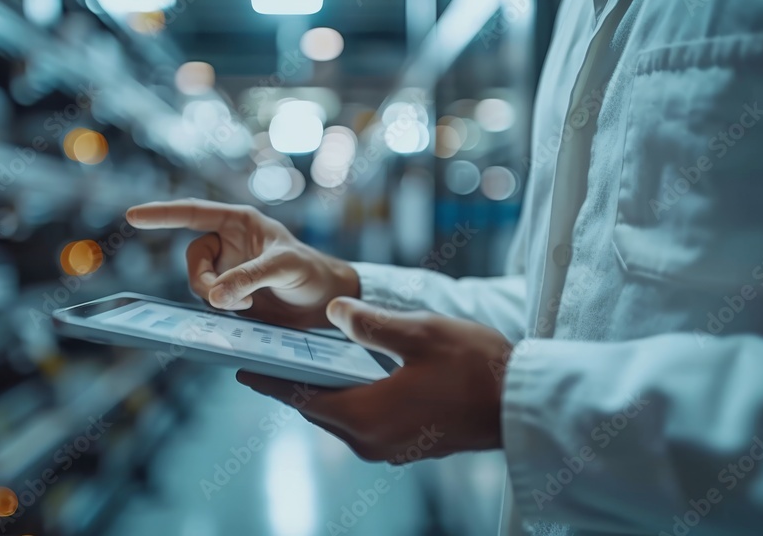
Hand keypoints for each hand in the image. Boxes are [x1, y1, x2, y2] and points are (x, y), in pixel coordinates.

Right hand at [126, 199, 358, 328]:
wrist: (326, 303)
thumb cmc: (312, 272)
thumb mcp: (285, 268)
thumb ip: (250, 277)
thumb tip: (216, 296)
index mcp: (239, 222)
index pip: (192, 213)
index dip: (162, 214)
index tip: (133, 216)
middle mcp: (229, 243)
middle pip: (192, 259)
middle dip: (203, 281)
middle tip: (228, 300)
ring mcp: (228, 270)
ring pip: (198, 283)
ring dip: (215, 297)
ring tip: (247, 306)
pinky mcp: (230, 294)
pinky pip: (209, 301)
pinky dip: (220, 309)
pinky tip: (246, 312)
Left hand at [237, 297, 512, 461]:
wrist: (520, 404)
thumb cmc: (474, 367)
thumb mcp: (418, 333)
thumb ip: (370, 324)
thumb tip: (332, 312)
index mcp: (365, 415)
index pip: (301, 397)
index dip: (269, 381)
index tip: (242, 369)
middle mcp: (370, 441)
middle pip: (317, 410)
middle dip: (294, 384)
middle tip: (270, 358)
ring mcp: (390, 449)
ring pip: (340, 418)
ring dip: (322, 393)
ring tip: (305, 366)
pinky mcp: (407, 447)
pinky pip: (362, 424)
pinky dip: (348, 402)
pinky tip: (350, 380)